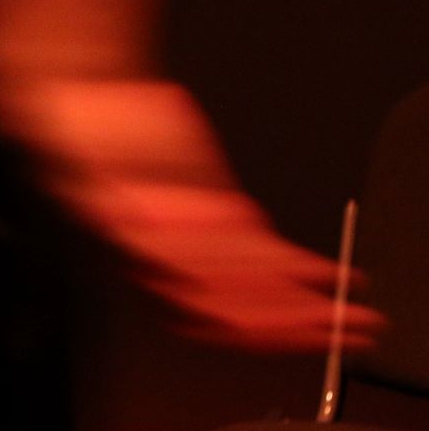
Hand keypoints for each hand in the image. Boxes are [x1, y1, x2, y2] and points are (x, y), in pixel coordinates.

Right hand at [0, 79, 386, 353]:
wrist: (81, 101)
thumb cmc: (75, 125)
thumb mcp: (75, 151)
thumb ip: (94, 189)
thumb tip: (124, 227)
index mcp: (131, 242)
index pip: (194, 298)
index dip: (246, 317)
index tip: (293, 325)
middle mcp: (163, 252)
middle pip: (233, 308)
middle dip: (294, 323)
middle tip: (349, 329)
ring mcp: (190, 241)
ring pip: (251, 292)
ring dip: (306, 309)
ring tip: (355, 318)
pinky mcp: (212, 216)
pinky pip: (258, 257)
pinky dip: (296, 271)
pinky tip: (326, 273)